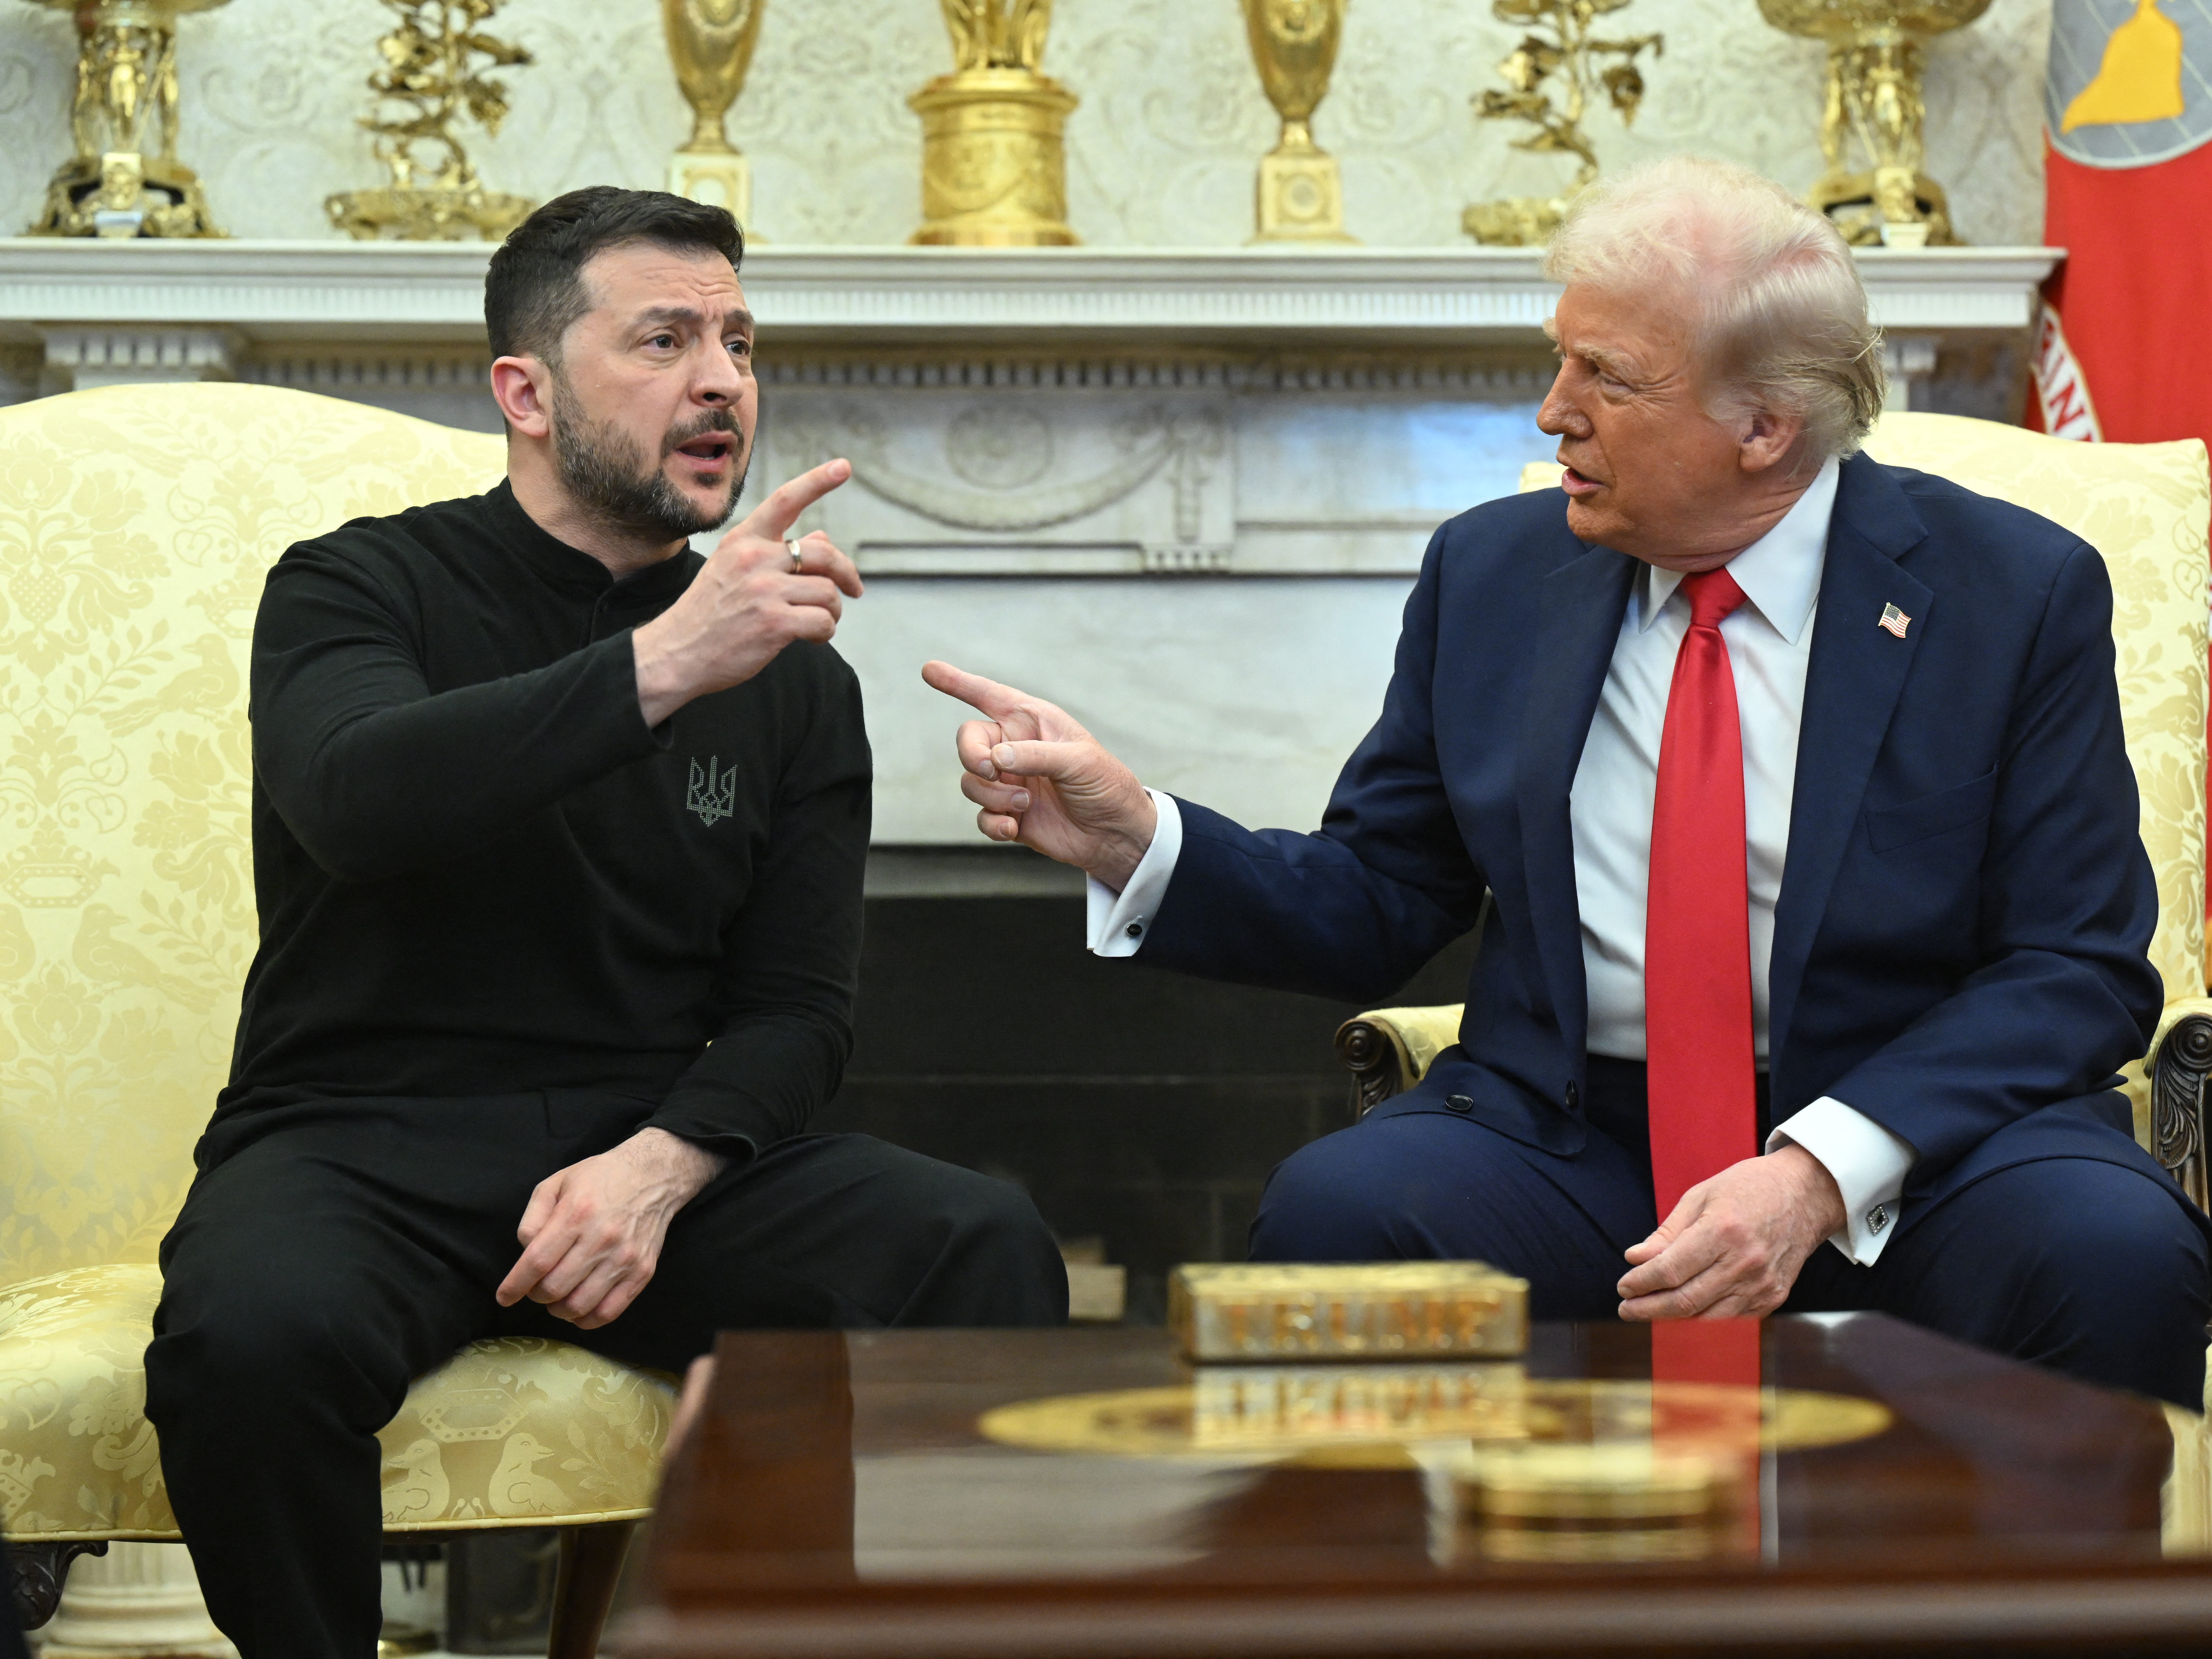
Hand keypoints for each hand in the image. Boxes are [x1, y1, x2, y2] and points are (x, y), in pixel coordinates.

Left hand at [495, 1127, 725, 1329]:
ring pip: (579, 1305)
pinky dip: (586, 1320)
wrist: (653, 1175)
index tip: (504, 1297)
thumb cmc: (599, 1178)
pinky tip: (578, 1308)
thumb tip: (525, 1253)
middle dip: (536, 1295)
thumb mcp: (556, 1183)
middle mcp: (601, 1238)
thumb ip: (532, 1218)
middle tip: (536, 1288)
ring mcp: (625, 1258)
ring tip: (557, 1298)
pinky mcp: (642, 1272)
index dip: (515, 1285)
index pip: (537, 1261)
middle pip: (555, 1288)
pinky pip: (609, 1312)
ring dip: (558, 1309)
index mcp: (576, 1213)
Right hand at [631, 459, 862, 725]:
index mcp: (743, 540)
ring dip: (832, 611)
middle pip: (823, 553)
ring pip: (828, 592)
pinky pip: (824, 621)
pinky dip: (824, 632)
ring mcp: (764, 591)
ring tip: (816, 622)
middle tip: (854, 589)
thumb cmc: (709, 613)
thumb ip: (776, 552)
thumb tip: (821, 537)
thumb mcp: (734, 570)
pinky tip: (809, 638)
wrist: (677, 654)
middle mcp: (753, 559)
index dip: (817, 481)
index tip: (843, 467)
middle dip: (846, 572)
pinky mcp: (774, 623)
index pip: (785, 500)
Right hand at [920, 661, 1157, 889]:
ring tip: (1024, 804)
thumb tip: (995, 758)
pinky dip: (992, 824)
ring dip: (991, 795)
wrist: (1116, 834)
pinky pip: (981, 816)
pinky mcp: (1008, 813)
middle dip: (971, 755)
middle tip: (991, 770)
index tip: (929, 669)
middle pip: (968, 741)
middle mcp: (1015, 747)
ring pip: (970, 781)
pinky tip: (1014, 828)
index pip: (988, 694)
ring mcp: (1009, 781)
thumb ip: (1035, 755)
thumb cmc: (1106, 785)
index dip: (957, 682)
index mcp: (1032, 721)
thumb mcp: (1079, 762)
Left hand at [1615, 1144, 1845, 1320]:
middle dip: (1648, 1309)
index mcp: (1723, 1231)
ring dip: (1672, 1317)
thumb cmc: (1747, 1188)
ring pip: (1706, 1317)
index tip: (1622, 1286)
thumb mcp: (1700, 1196)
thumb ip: (1667, 1232)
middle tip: (1625, 1308)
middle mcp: (1745, 1263)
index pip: (1670, 1271)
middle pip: (1685, 1301)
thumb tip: (1633, 1259)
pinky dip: (1703, 1317)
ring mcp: (1762, 1284)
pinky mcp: (1774, 1297)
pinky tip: (1685, 1308)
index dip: (1641, 1283)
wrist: (1805, 1194)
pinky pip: (1731, 1318)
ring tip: (1649, 1309)